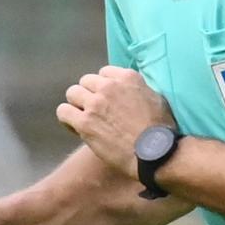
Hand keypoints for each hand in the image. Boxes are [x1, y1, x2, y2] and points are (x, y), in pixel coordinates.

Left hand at [56, 65, 170, 178]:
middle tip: (95, 112)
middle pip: (86, 81)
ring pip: (72, 93)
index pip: (104, 73)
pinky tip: (75, 127)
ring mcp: (95, 103)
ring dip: (77, 105)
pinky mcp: (85, 122)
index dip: (103, 87)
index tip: (107, 100)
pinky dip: (67, 118)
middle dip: (89, 95)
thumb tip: (129, 91)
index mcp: (127, 77)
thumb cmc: (161, 130)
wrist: (155, 152)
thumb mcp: (156, 98)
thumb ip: (138, 90)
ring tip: (84, 119)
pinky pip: (63, 111)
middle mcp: (109, 86)